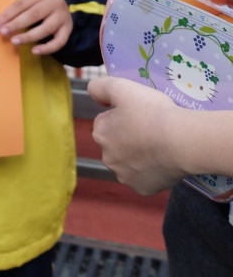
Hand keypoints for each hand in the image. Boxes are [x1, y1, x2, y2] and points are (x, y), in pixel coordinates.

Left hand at [0, 0, 72, 54]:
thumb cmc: (40, 0)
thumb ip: (18, 8)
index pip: (21, 4)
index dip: (7, 15)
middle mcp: (53, 3)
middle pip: (33, 14)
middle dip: (16, 24)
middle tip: (3, 33)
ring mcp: (62, 16)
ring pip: (46, 28)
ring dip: (28, 36)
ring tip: (14, 42)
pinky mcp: (68, 28)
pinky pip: (59, 41)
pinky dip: (47, 48)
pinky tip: (34, 51)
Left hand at [87, 76, 183, 194]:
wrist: (182, 141)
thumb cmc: (151, 112)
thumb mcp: (121, 87)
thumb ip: (99, 87)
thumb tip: (94, 95)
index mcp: (100, 133)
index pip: (107, 120)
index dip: (123, 114)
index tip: (139, 113)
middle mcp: (107, 158)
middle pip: (116, 142)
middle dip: (128, 136)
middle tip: (150, 127)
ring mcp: (124, 176)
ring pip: (129, 161)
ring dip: (138, 154)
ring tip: (158, 143)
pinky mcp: (142, 189)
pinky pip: (144, 177)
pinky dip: (151, 170)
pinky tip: (162, 160)